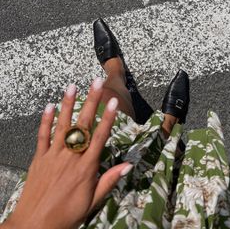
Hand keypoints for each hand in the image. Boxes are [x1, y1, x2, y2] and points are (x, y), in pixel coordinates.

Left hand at [2, 78, 131, 228]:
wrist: (34, 226)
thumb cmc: (66, 215)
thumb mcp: (92, 201)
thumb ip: (109, 180)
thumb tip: (128, 166)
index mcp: (86, 168)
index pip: (100, 137)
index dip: (108, 118)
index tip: (114, 102)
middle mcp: (71, 157)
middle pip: (83, 124)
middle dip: (91, 101)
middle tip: (96, 83)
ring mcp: (53, 155)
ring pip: (62, 125)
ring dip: (67, 104)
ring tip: (72, 86)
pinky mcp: (39, 158)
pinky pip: (42, 136)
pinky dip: (45, 120)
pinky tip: (49, 106)